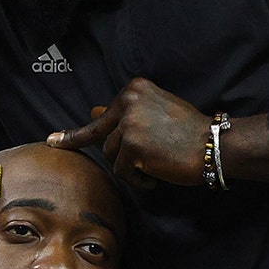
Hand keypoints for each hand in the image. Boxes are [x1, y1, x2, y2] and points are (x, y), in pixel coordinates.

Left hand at [47, 77, 209, 187]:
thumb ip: (125, 113)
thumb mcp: (156, 112)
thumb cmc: (189, 131)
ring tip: (159, 163)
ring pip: (113, 157)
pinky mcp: (132, 146)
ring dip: (132, 168)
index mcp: (134, 89)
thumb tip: (92, 112)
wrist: (214, 145)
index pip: (102, 117)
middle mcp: (128, 101)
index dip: (78, 134)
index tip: (53, 142)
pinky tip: (157, 174)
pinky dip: (138, 179)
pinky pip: (122, 172)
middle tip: (133, 155)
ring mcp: (129, 123)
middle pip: (106, 140)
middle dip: (122, 155)